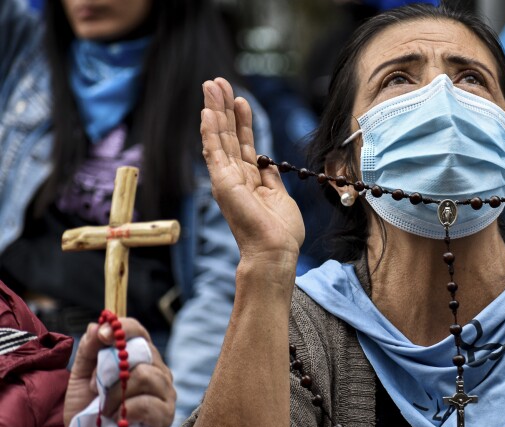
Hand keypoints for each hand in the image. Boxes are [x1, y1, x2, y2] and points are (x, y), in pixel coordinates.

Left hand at [64, 319, 175, 426]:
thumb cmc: (89, 407)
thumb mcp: (81, 375)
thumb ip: (89, 349)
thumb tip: (97, 325)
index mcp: (141, 357)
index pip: (139, 332)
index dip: (123, 329)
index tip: (102, 335)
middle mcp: (158, 371)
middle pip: (143, 353)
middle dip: (112, 369)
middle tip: (96, 386)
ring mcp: (166, 393)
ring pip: (145, 376)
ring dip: (116, 392)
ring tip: (104, 408)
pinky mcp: (165, 416)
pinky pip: (147, 404)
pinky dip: (125, 410)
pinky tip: (117, 419)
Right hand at [201, 78, 304, 270]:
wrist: (275, 251)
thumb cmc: (280, 232)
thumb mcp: (280, 196)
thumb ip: (270, 177)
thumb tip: (268, 163)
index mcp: (249, 179)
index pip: (243, 143)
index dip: (241, 120)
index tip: (241, 99)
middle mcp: (234, 177)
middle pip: (227, 135)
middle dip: (223, 107)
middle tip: (217, 81)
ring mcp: (226, 179)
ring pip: (219, 137)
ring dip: (214, 110)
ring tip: (211, 85)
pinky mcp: (223, 183)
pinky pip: (215, 152)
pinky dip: (210, 131)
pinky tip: (207, 112)